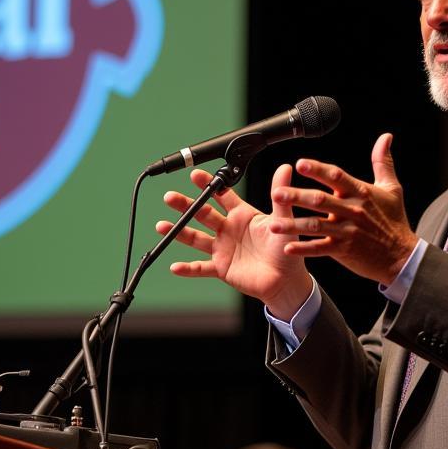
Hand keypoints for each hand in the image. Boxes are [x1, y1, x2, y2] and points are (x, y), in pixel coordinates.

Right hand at [156, 165, 312, 319]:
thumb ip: (280, 194)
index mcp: (242, 215)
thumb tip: (286, 168)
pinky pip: (201, 268)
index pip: (221, 196)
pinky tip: (175, 266)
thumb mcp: (283, 220)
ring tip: (161, 226)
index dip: (208, 185)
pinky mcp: (221, 268)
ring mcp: (222, 248)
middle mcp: (228, 229)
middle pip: (202, 213)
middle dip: (186, 205)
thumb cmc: (286, 249)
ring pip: (196, 238)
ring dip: (179, 232)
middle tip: (170, 197)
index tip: (195, 175)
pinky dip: (188, 269)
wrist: (286, 280)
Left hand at [269, 133, 418, 284]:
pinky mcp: (344, 250)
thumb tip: (386, 137)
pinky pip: (320, 248)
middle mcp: (352, 210)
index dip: (318, 170)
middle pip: (320, 201)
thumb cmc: (395, 221)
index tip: (300, 164)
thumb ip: (383, 162)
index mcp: (361, 193)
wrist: (401, 256)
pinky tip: (286, 247)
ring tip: (272, 224)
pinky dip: (303, 248)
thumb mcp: (392, 188)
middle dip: (297, 197)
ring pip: (316, 226)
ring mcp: (347, 231)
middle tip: (276, 194)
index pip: (336, 177)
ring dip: (293, 225)